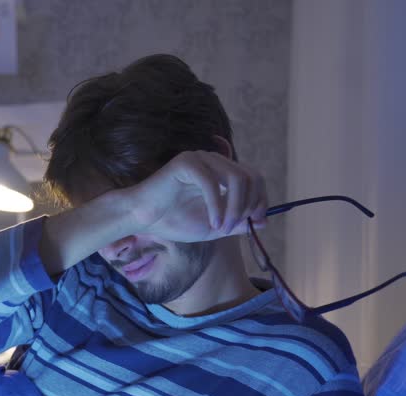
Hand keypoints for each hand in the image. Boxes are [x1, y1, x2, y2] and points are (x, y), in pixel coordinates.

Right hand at [123, 150, 267, 242]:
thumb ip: (237, 223)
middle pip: (250, 175)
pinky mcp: (186, 162)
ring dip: (234, 207)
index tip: (258, 222)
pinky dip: (217, 206)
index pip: (254, 178)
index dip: (262, 199)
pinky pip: (212, 183)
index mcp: (222, 172)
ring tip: (223, 228)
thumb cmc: (175, 221)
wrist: (144, 219)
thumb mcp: (214, 227)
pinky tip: (212, 223)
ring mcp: (201, 158)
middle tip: (238, 227)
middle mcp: (215, 160)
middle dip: (250, 204)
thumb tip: (262, 221)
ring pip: (236, 177)